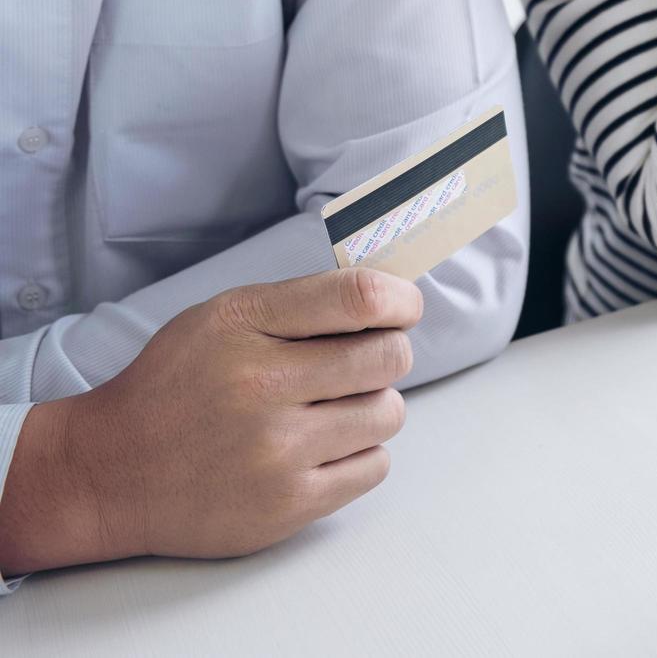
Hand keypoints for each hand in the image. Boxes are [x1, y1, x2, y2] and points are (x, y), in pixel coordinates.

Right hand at [0, 269, 419, 575]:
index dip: (400, 301)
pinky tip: (322, 448)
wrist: (108, 473)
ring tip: (332, 411)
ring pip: (389, 413)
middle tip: (358, 365)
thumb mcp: (221, 318)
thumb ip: (301, 303)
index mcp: (244, 325)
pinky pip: (375, 466)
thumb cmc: (176, 386)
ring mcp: (276, 450)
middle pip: (388, 357)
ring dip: (373, 408)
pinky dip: (360, 454)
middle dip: (386, 355)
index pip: (360, 298)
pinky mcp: (288, 504)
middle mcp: (260, 385)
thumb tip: (389, 299)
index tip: (402, 310)